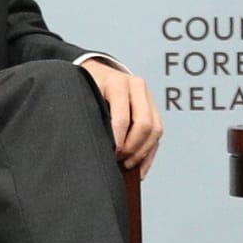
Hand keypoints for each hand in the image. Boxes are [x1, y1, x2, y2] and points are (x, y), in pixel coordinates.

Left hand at [83, 57, 162, 176]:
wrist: (97, 74)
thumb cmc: (88, 88)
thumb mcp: (85, 96)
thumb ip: (90, 115)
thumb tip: (95, 148)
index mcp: (117, 83)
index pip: (122, 118)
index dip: (117, 141)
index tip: (109, 155)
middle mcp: (137, 87)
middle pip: (144, 124)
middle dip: (132, 148)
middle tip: (118, 159)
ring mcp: (148, 97)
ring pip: (155, 130)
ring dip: (142, 152)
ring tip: (127, 165)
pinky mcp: (154, 109)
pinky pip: (158, 135)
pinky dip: (149, 154)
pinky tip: (139, 168)